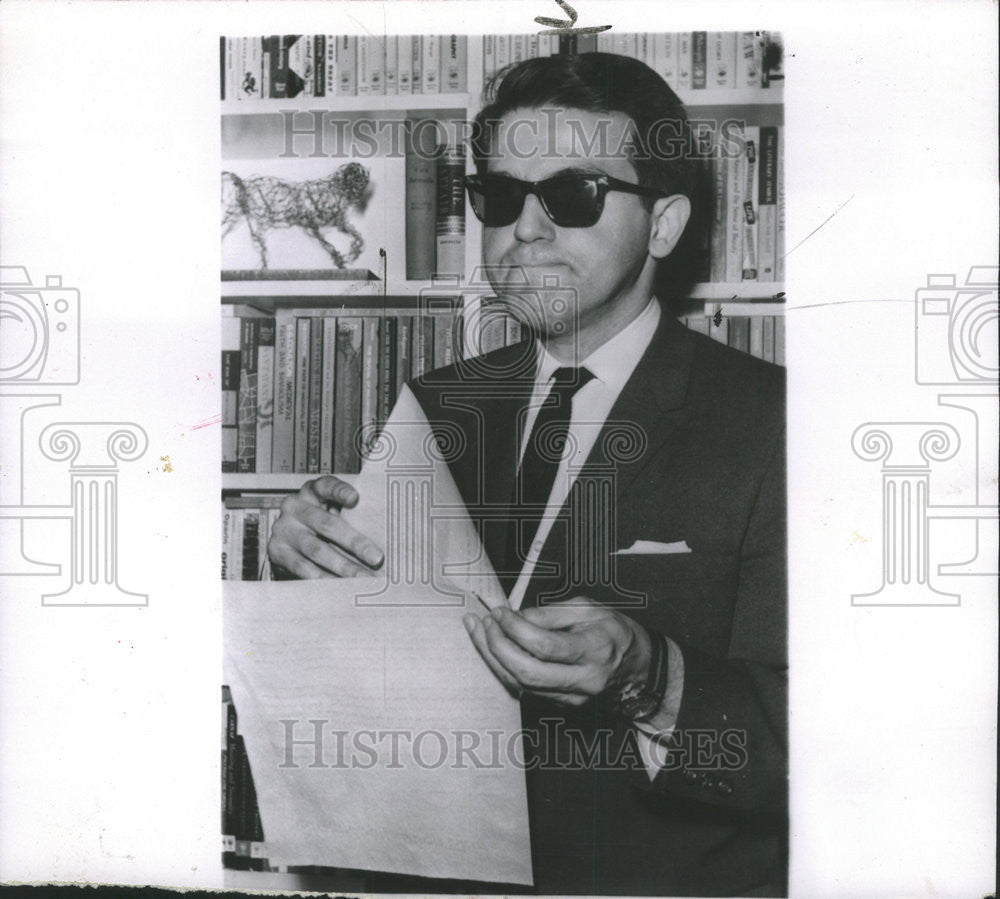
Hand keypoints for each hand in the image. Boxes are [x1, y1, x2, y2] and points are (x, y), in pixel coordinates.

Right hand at [267, 476, 383, 578]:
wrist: (287, 540)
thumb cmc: (320, 522)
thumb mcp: (332, 510)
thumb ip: (350, 514)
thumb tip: (384, 532)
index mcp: (312, 491)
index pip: (326, 486)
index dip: (339, 491)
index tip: (355, 498)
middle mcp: (294, 507)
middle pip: (326, 524)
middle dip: (354, 542)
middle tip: (376, 558)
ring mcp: (284, 529)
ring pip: (317, 550)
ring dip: (343, 567)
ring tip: (364, 579)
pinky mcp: (277, 551)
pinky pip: (303, 568)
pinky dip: (325, 579)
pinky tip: (342, 587)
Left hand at [463, 598, 652, 706]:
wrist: (639, 669)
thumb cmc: (615, 632)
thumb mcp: (589, 609)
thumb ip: (551, 613)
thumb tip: (516, 616)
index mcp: (594, 651)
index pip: (545, 646)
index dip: (516, 629)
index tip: (500, 612)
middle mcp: (583, 680)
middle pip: (527, 672)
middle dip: (497, 647)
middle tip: (483, 623)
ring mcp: (572, 698)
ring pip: (520, 685)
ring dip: (493, 658)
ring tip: (478, 631)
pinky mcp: (562, 705)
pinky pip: (524, 690)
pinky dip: (503, 669)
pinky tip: (492, 649)